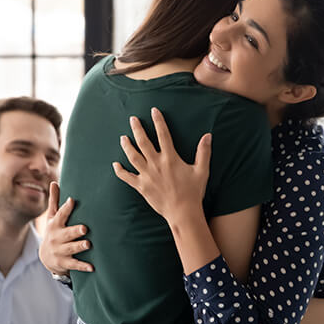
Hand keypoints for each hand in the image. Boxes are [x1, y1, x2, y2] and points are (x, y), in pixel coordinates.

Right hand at [38, 182, 93, 275]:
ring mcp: (59, 251)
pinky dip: (82, 266)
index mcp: (55, 225)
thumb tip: (54, 182)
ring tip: (88, 244)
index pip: (60, 215)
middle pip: (66, 233)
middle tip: (84, 228)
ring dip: (79, 246)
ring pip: (70, 248)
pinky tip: (92, 267)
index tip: (72, 200)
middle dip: (75, 231)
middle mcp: (56, 238)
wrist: (45, 257)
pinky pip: (74, 265)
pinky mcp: (63, 263)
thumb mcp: (52, 217)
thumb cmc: (54, 231)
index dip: (66, 208)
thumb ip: (55, 201)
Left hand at [113, 107, 211, 223]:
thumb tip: (208, 136)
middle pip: (143, 142)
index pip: (163, 135)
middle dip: (137, 129)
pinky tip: (115, 164)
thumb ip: (203, 152)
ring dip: (127, 146)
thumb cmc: (193, 192)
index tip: (153, 111)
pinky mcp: (141, 187)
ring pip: (133, 157)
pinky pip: (127, 177)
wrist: (183, 212)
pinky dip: (120, 171)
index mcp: (170, 158)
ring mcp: (147, 175)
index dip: (158, 121)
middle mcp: (156, 164)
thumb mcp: (202, 170)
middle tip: (132, 119)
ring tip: (122, 137)